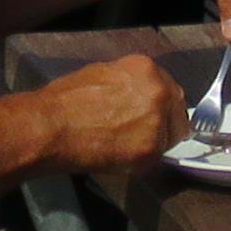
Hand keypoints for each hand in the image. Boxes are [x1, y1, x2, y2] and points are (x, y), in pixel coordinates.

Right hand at [39, 51, 187, 172]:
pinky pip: (155, 158)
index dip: (161, 107)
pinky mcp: (150, 150)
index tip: (154, 116)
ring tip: (123, 146)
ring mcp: (157, 121)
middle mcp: (159, 91)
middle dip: (164, 125)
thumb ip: (131, 84)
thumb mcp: (104, 74)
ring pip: (169, 139)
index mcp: (147, 69)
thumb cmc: (67, 100)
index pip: (170, 90)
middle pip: (178, 114)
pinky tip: (119, 155)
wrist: (52, 126)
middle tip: (142, 135)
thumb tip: (139, 97)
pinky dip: (140, 161)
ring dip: (152, 144)